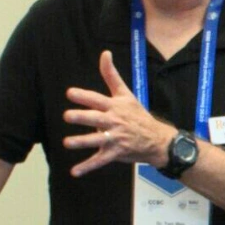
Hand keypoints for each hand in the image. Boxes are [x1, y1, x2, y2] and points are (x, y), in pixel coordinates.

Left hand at [63, 51, 175, 177]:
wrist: (157, 140)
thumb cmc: (137, 115)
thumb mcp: (125, 94)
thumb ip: (111, 75)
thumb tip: (104, 53)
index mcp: (115, 106)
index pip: (97, 99)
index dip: (84, 96)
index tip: (70, 93)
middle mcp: (114, 122)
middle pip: (96, 119)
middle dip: (82, 117)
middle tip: (67, 116)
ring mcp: (115, 138)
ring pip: (96, 140)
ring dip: (82, 142)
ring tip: (67, 143)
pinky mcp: (116, 153)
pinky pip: (100, 161)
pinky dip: (88, 167)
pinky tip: (75, 172)